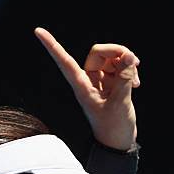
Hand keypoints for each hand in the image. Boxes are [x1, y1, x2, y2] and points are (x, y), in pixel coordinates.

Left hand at [34, 27, 140, 150]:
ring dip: (127, 62)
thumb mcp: (120, 103)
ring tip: (136, 81)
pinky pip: (122, 65)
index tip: (37, 31)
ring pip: (113, 57)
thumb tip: (129, 55)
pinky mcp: (113, 83)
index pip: (64, 61)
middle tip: (133, 62)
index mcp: (81, 86)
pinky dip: (131, 70)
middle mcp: (89, 81)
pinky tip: (136, 83)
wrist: (118, 142)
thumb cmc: (113, 128)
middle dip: (117, 51)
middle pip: (99, 51)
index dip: (52, 45)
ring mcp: (101, 81)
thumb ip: (125, 77)